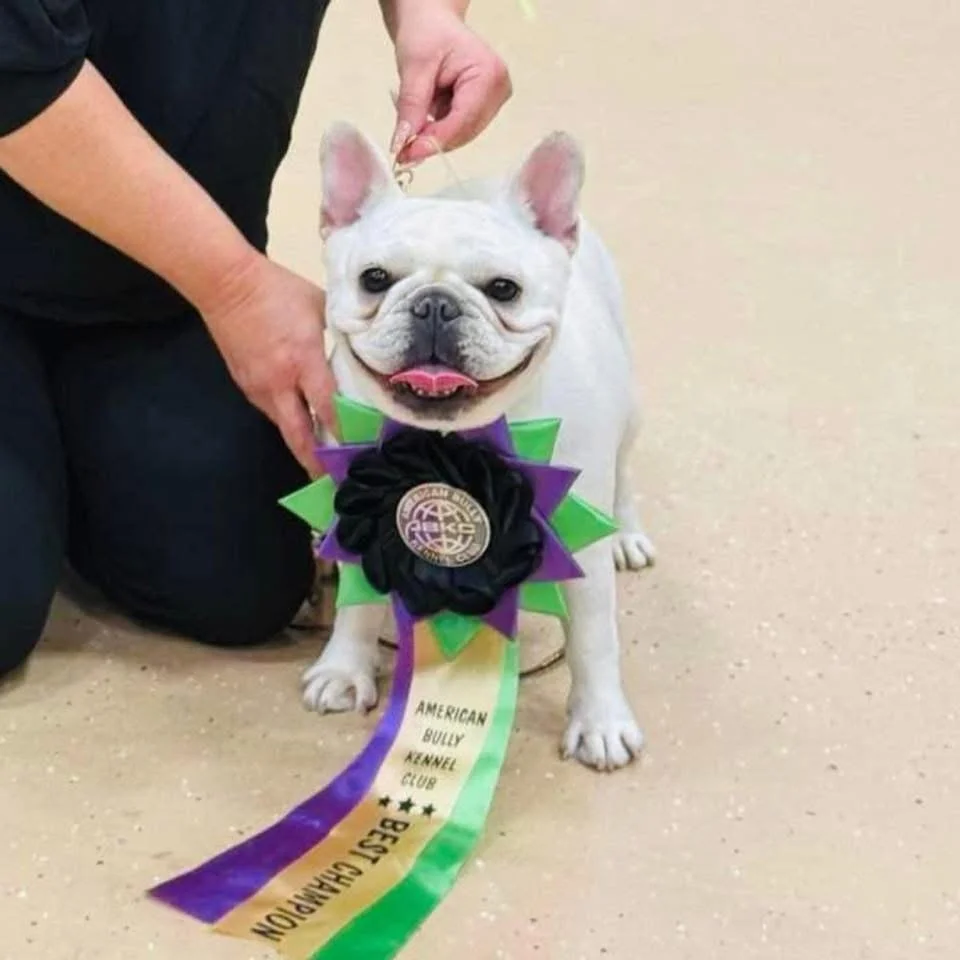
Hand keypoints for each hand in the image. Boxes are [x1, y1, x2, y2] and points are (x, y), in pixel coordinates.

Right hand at [200, 251, 334, 475]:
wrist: (226, 283)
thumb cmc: (277, 290)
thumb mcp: (319, 308)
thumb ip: (337, 334)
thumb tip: (355, 351)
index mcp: (302, 360)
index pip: (327, 406)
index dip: (343, 431)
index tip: (359, 450)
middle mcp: (279, 382)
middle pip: (299, 434)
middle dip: (315, 461)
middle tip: (332, 479)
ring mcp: (258, 386)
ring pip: (284, 425)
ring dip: (302, 442)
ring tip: (323, 456)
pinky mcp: (244, 384)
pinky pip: (271, 410)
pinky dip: (287, 420)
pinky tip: (300, 423)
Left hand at [387, 1, 511, 164]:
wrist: (431, 21)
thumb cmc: (426, 32)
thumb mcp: (414, 67)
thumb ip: (412, 107)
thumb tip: (403, 143)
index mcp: (489, 74)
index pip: (462, 120)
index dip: (434, 141)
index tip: (406, 155)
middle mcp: (498, 91)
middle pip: (464, 132)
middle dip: (432, 141)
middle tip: (401, 149)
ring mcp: (493, 102)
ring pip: (460, 135)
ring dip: (434, 135)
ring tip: (414, 118)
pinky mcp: (483, 109)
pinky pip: (458, 130)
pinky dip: (437, 129)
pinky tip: (426, 114)